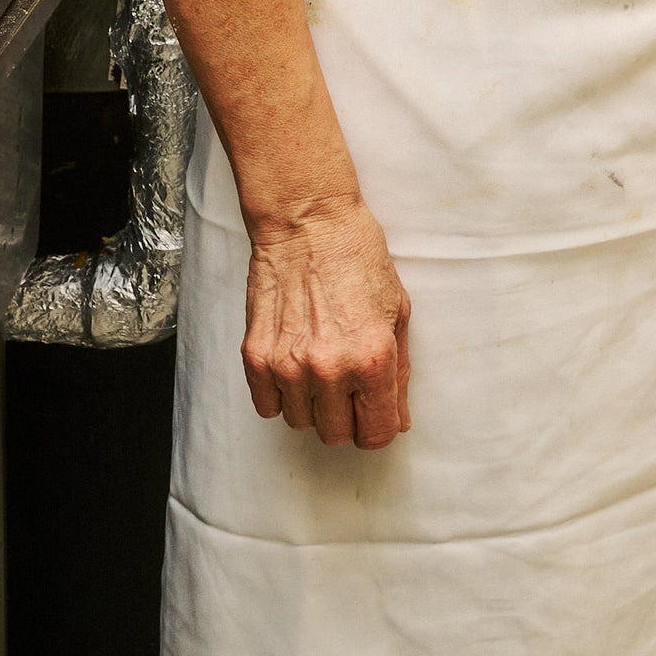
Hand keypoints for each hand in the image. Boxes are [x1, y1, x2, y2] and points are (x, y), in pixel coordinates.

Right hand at [241, 195, 410, 449]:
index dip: (379, 426)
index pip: (376, 433)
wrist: (309, 220)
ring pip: (300, 423)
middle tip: (348, 382)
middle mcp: (329, 369)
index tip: (375, 413)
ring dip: (312, 404)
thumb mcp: (397, 310)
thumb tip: (397, 418)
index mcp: (372, 357)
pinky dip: (281, 393)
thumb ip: (400, 372)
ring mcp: (288, 365)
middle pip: (336, 436)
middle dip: (347, 416)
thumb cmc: (358, 256)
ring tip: (320, 362)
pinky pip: (267, 406)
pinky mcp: (256, 356)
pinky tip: (294, 362)